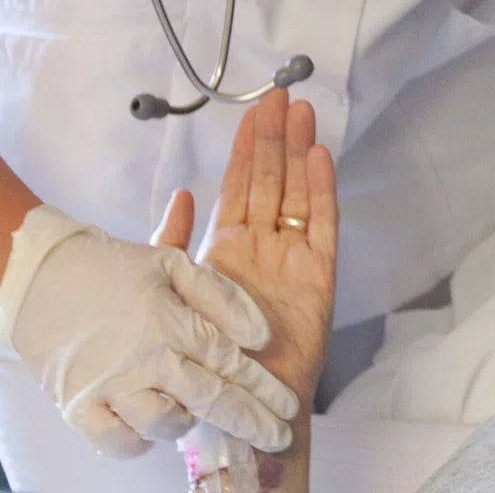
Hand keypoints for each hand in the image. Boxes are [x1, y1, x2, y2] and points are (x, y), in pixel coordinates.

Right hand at [0, 202, 298, 456]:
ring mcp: (110, 385)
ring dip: (185, 423)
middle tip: (278, 438)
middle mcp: (145, 357)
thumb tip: (260, 334)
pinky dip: (138, 441)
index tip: (290, 407)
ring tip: (191, 409)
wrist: (36, 278)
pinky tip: (147, 426)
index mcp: (171, 320)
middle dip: (251, 422)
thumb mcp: (170, 264)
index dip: (263, 388)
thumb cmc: (110, 268)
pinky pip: (119, 442)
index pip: (230, 361)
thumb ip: (220, 296)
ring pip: (165, 425)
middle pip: (210, 399)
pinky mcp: (78, 406)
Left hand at [152, 89, 340, 409]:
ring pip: (296, 191)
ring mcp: (292, 255)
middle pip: (271, 179)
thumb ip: (174, 244)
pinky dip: (320, 190)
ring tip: (303, 112)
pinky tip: (319, 158)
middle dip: (275, 137)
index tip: (254, 110)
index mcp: (228, 248)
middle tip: (282, 95)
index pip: (240, 185)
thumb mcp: (176, 291)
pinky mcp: (319, 271)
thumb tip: (180, 195)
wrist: (248, 400)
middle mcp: (262, 245)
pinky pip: (321, 223)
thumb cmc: (210, 353)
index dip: (247, 147)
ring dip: (299, 151)